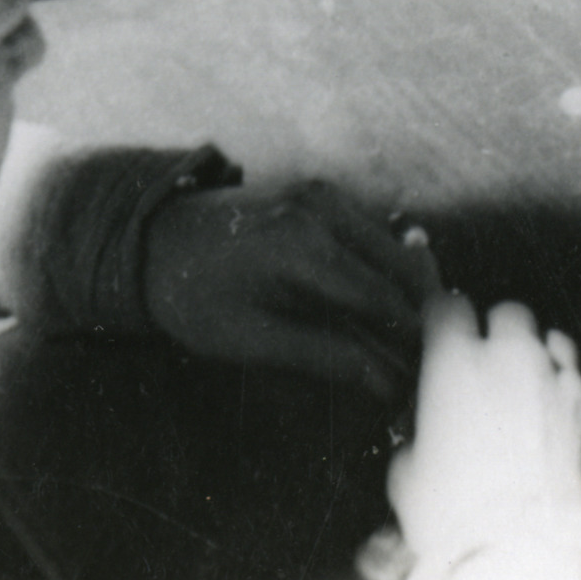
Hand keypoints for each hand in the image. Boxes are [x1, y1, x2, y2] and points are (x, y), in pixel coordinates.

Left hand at [140, 179, 442, 397]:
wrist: (153, 238)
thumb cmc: (193, 297)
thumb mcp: (251, 339)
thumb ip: (324, 356)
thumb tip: (388, 384)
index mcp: (302, 246)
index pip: (382, 301)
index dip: (412, 345)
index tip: (427, 384)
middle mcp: (323, 209)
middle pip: (402, 272)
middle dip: (420, 323)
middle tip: (426, 373)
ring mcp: (325, 195)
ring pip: (395, 253)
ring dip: (407, 300)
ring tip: (407, 353)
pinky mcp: (324, 195)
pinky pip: (374, 238)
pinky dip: (385, 277)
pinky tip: (381, 317)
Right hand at [388, 290, 580, 569]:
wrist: (535, 560)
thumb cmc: (460, 524)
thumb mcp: (408, 481)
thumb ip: (416, 439)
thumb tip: (421, 434)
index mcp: (457, 365)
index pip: (448, 307)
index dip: (443, 321)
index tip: (442, 337)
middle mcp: (515, 358)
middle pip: (509, 314)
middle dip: (498, 333)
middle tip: (489, 368)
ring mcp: (567, 379)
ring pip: (556, 340)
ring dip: (542, 358)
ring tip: (532, 395)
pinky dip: (577, 394)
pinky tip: (566, 425)